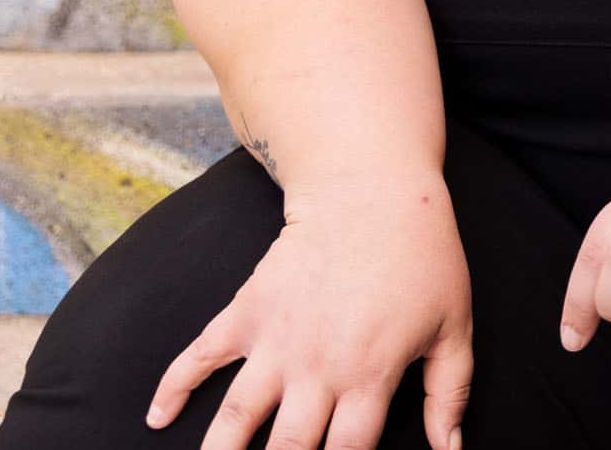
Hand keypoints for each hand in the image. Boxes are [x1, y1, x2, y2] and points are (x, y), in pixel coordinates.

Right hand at [148, 177, 472, 449]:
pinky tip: (156, 418)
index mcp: (370, 376)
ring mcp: (275, 342)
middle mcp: (316, 368)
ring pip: (235, 419)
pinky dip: (173, 387)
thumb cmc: (424, 258)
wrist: (373, 191)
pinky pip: (198, 356)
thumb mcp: (454, 325)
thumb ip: (449, 392)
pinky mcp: (246, 313)